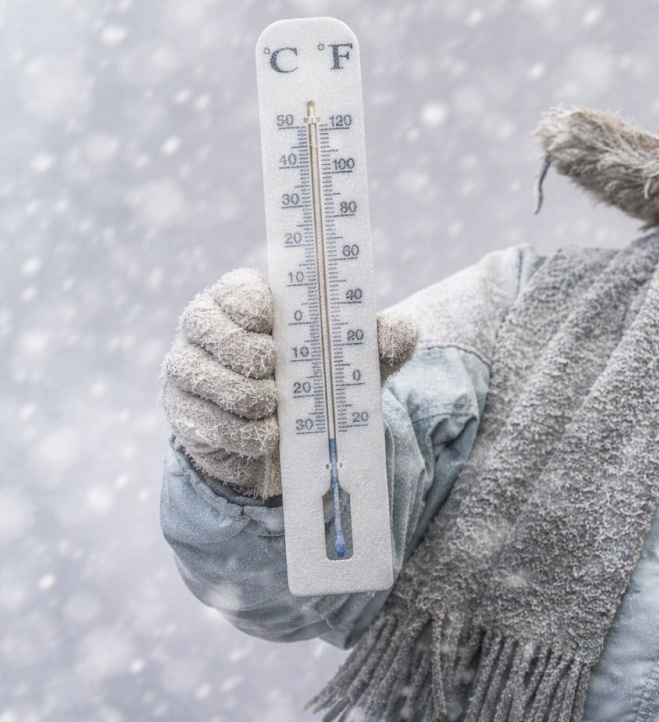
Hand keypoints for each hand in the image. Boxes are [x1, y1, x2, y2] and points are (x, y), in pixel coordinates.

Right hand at [160, 268, 418, 497]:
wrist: (290, 446)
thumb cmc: (320, 384)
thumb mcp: (353, 365)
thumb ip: (377, 344)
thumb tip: (403, 329)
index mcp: (247, 300)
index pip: (235, 286)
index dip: (250, 302)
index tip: (272, 322)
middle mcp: (206, 326)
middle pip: (203, 322)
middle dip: (242, 351)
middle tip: (273, 373)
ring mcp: (186, 367)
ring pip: (196, 371)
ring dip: (242, 394)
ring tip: (275, 408)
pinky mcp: (182, 411)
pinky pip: (201, 418)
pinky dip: (238, 430)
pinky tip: (265, 437)